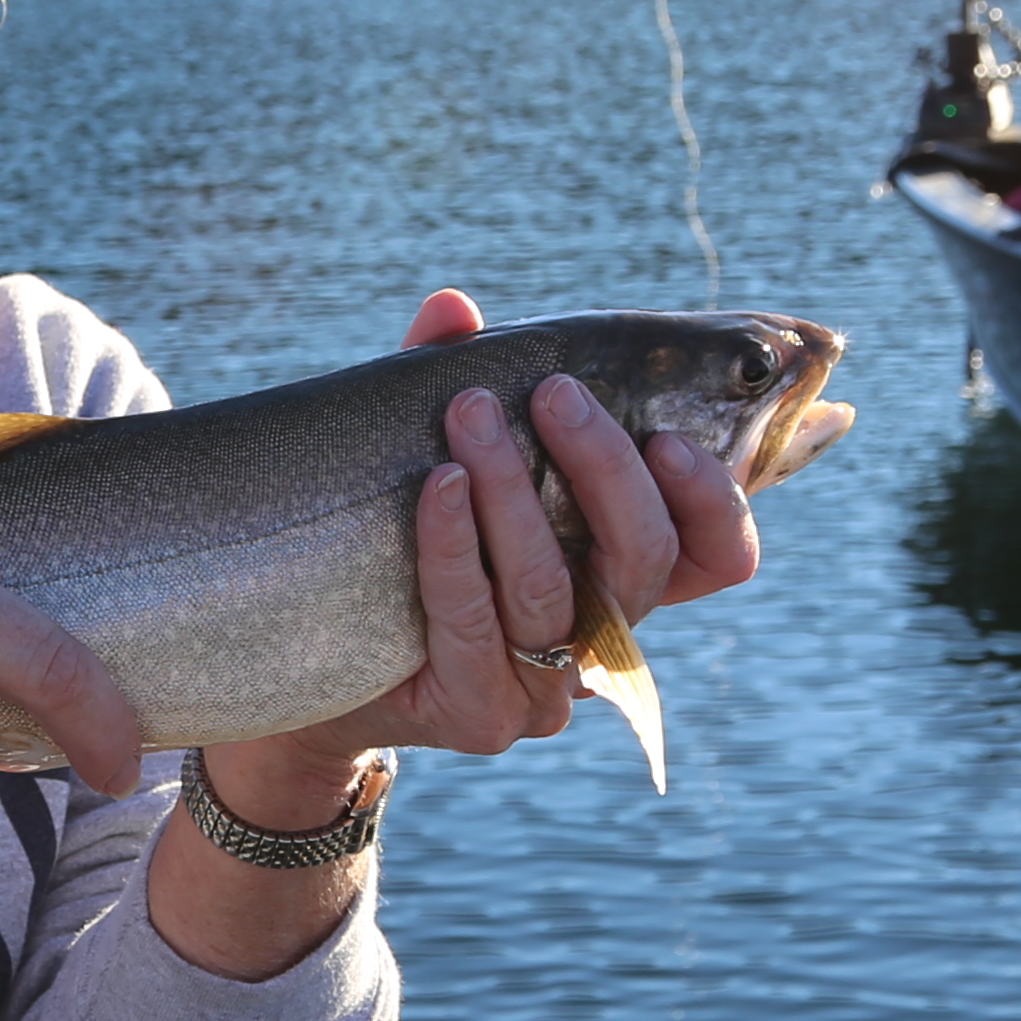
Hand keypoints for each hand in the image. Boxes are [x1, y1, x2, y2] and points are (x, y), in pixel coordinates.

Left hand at [161, 291, 770, 977]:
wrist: (305, 647)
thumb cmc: (390, 533)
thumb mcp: (434, 447)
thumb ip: (454, 379)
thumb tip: (452, 308)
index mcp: (617, 573)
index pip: (716, 555)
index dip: (714, 502)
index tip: (666, 437)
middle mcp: (596, 634)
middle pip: (644, 558)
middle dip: (604, 466)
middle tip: (554, 393)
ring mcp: (542, 686)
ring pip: (553, 585)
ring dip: (514, 489)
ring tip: (471, 413)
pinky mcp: (478, 712)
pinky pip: (474, 618)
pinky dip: (455, 545)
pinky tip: (437, 487)